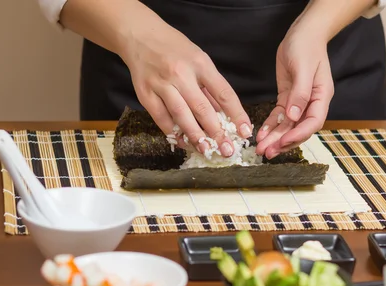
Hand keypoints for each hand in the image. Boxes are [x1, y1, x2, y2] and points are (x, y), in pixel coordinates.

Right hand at [121, 23, 251, 155]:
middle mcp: (181, 74)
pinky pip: (162, 119)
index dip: (237, 115)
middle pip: (203, 108)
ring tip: (206, 151)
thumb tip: (226, 116)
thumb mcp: (198, 60)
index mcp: (200, 64)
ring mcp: (162, 84)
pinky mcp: (145, 94)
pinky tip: (183, 142)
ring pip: (182, 116)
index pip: (224, 93)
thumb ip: (210, 86)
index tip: (245, 132)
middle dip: (217, 133)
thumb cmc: (174, 49)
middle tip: (227, 150)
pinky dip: (173, 133)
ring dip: (195, 137)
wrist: (139, 35)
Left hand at [255, 27, 333, 158]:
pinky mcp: (287, 98)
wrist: (303, 33)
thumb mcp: (303, 68)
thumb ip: (300, 93)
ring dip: (274, 138)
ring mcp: (299, 103)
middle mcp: (311, 103)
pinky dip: (270, 126)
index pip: (312, 123)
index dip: (298, 135)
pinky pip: (278, 117)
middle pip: (298, 129)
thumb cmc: (306, 46)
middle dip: (283, 142)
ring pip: (287, 126)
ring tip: (260, 149)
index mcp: (321, 97)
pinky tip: (261, 135)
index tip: (283, 142)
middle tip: (267, 153)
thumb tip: (293, 116)